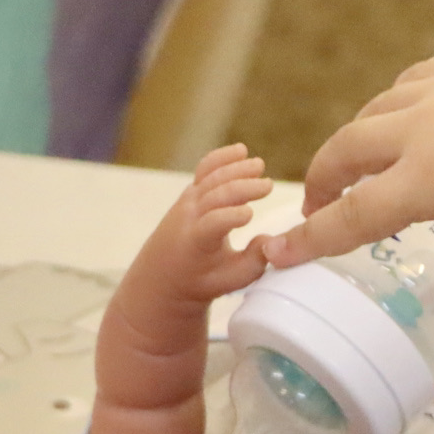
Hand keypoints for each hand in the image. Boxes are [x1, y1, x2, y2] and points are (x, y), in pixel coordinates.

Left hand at [167, 145, 275, 304]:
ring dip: (234, 169)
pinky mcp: (190, 193)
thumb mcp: (231, 281)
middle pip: (214, 195)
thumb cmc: (202, 280)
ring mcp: (187, 202)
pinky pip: (204, 170)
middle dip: (241, 187)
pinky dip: (221, 158)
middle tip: (268, 186)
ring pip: (209, 178)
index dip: (230, 217)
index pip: (212, 224)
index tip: (252, 214)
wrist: (162, 275)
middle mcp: (188, 218)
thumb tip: (271, 240)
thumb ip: (253, 263)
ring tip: (259, 165)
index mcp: (197, 242)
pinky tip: (240, 151)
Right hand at [257, 53, 433, 363]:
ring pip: (373, 113)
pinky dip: (393, 109)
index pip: (353, 214)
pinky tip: (402, 126)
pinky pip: (407, 86)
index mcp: (429, 178)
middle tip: (317, 209)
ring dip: (356, 144)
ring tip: (359, 172)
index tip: (276, 252)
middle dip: (322, 182)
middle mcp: (421, 126)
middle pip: (346, 152)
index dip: (311, 237)